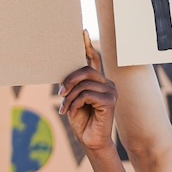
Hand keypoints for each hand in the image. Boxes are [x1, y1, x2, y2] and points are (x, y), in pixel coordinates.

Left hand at [59, 31, 117, 151]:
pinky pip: (86, 95)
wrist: (89, 139)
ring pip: (83, 85)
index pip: (93, 59)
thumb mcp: (72, 98)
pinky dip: (75, 103)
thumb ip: (71, 85)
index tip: (82, 31)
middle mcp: (106, 83)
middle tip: (59, 94)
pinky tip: (72, 112)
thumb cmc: (80, 118)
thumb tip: (62, 73)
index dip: (87, 46)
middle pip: (85, 71)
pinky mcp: (110, 101)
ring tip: (64, 108)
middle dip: (68, 81)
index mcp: (97, 81)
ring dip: (69, 98)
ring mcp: (111, 91)